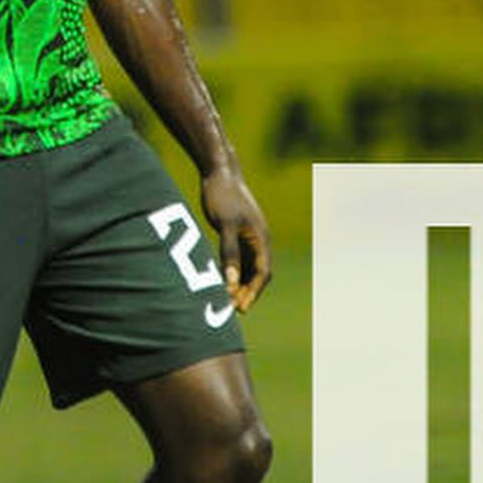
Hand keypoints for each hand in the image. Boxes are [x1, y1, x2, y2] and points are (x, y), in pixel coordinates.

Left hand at [201, 163, 271, 313]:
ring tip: (228, 301)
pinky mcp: (239, 233)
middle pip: (258, 274)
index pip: (263, 273)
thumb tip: (232, 281)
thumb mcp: (225, 225)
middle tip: (234, 310)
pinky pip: (241, 258)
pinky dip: (235, 272)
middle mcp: (259, 240)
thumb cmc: (222, 196)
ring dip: (242, 284)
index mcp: (261, 238)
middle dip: (248, 292)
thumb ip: (229, 252)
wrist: (219, 172)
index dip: (253, 292)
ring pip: (250, 267)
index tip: (241, 308)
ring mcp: (249, 236)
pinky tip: (223, 281)